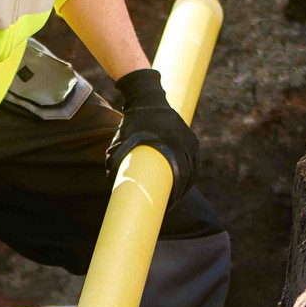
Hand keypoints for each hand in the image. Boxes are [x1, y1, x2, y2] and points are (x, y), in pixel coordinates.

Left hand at [106, 68, 199, 205]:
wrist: (148, 99)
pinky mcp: (192, 140)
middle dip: (179, 195)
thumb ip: (115, 159)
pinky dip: (191, 175)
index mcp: (170, 147)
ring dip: (186, 187)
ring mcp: (191, 142)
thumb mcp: (122, 140)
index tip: (166, 208)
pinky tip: (183, 185)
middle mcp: (184, 145)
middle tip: (168, 206)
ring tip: (175, 198)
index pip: (178, 179)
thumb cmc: (132, 123)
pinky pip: (195, 163)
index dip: (174, 197)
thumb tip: (109, 181)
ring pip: (193, 172)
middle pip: (187, 178)